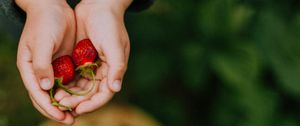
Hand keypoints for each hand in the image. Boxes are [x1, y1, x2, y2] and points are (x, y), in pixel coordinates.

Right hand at [16, 0, 75, 123]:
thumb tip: (44, 88)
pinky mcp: (64, 63)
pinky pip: (69, 81)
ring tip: (80, 112)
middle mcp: (40, 72)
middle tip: (72, 120)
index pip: (37, 94)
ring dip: (68, 102)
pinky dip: (75, 90)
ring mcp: (52, 68)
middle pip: (47, 97)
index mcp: (30, 68)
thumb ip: (42, 65)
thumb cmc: (44, 23)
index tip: (62, 116)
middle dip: (59, 110)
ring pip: (59, 91)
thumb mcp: (41, 43)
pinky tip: (84, 96)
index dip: (49, 107)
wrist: (54, 8)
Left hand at [54, 0, 131, 114]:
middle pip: (91, 93)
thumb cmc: (109, 24)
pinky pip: (74, 75)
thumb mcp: (115, 45)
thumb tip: (116, 88)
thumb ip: (117, 67)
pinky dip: (67, 82)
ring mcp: (92, 65)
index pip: (105, 93)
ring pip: (81, 86)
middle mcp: (104, 70)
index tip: (79, 109)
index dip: (93, 104)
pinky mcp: (82, 59)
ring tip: (57, 98)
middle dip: (78, 101)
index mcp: (114, 69)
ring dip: (71, 94)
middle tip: (63, 104)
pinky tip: (56, 86)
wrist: (97, 6)